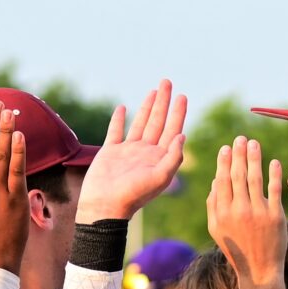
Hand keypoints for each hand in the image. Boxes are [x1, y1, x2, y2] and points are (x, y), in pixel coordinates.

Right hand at [78, 82, 186, 225]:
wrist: (104, 206)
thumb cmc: (133, 195)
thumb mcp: (159, 178)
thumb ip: (173, 157)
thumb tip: (182, 135)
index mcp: (159, 159)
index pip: (172, 130)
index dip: (178, 113)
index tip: (182, 96)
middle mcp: (146, 153)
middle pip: (158, 122)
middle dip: (164, 102)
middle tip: (168, 82)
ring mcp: (128, 151)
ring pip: (140, 123)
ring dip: (147, 107)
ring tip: (153, 91)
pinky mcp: (110, 151)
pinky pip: (116, 131)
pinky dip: (119, 119)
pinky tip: (122, 108)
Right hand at [206, 136, 285, 287]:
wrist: (259, 270)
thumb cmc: (236, 248)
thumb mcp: (216, 229)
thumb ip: (213, 205)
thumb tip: (215, 179)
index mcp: (222, 213)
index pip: (222, 180)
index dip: (224, 162)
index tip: (226, 148)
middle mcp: (239, 211)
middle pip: (238, 175)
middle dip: (239, 154)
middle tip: (241, 139)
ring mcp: (258, 213)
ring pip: (255, 178)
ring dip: (254, 158)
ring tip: (254, 144)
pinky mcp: (275, 216)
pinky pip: (274, 190)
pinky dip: (274, 174)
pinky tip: (273, 162)